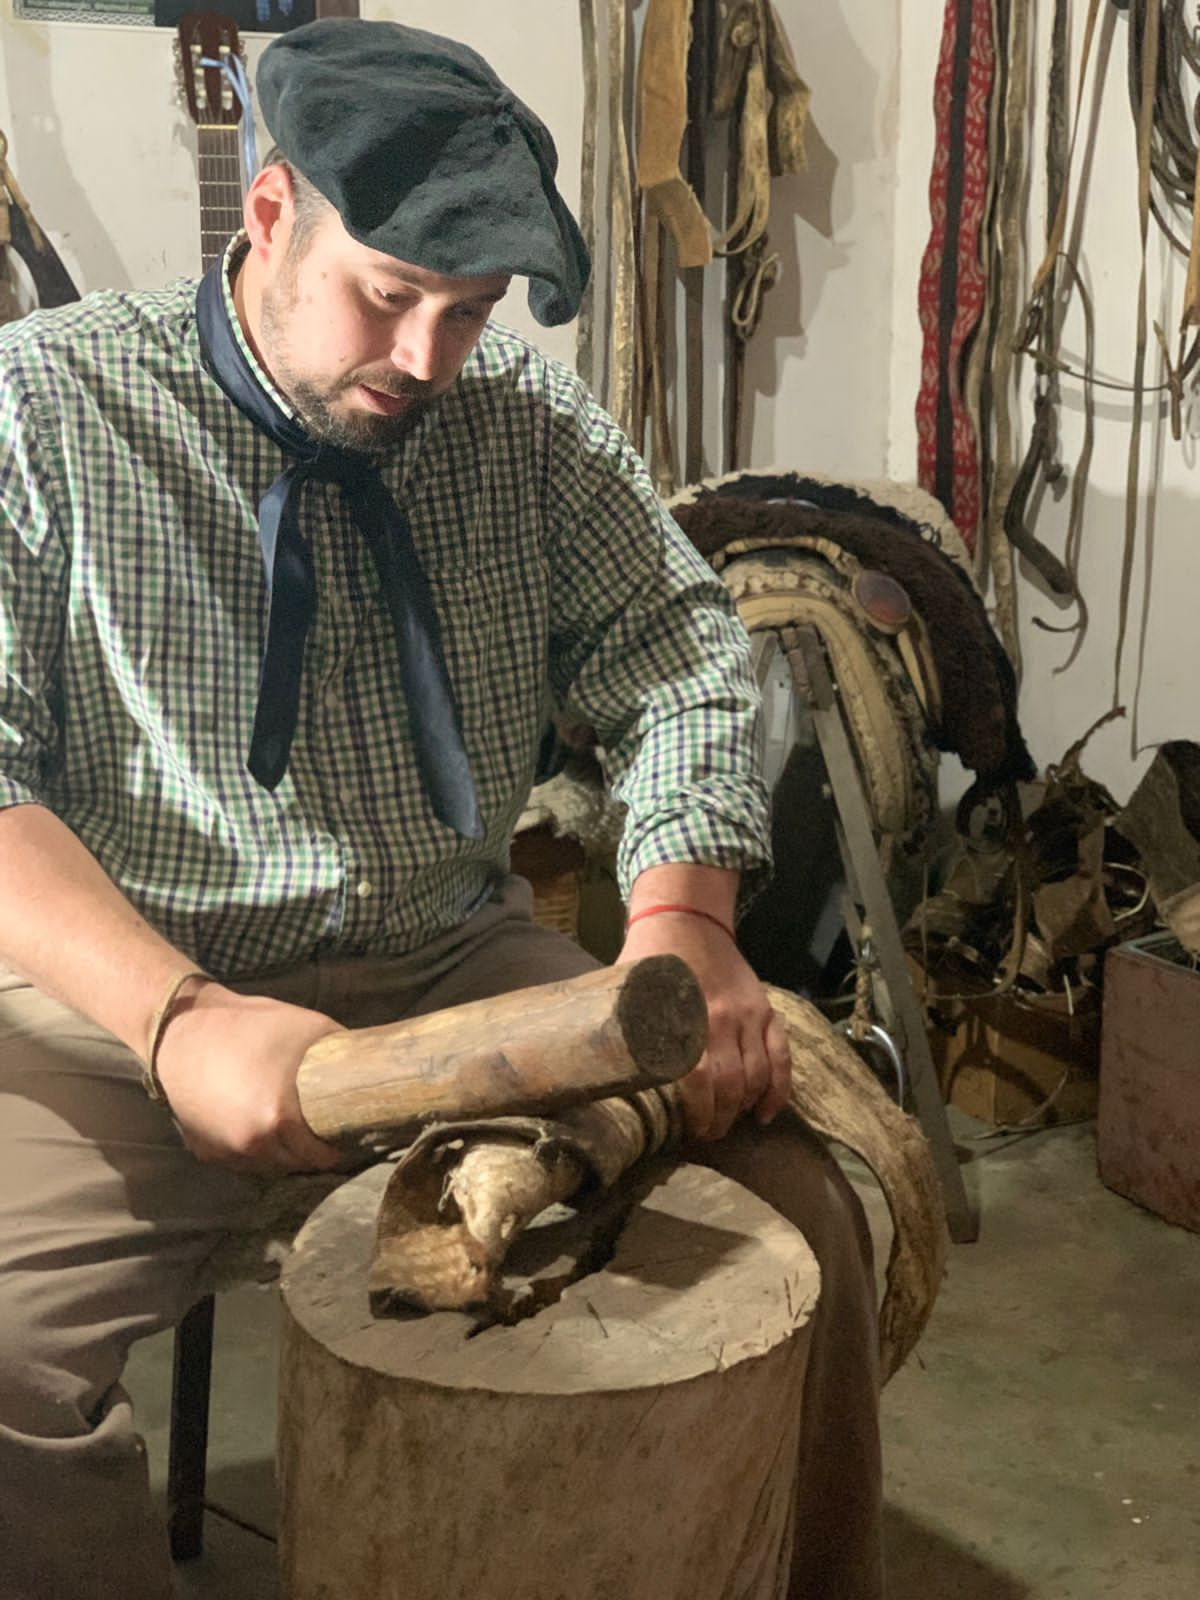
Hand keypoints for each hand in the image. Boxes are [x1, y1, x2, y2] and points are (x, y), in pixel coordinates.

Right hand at [154, 983, 344, 1173]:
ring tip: (298, 1131)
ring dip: (287, 1155)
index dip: (341, 1149)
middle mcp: (252, 1144)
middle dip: (315, 1152)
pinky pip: (244, 1161)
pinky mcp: (206, 1152)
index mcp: (279, 1118)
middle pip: (299, 1166)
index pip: (324, 1156)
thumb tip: (374, 1066)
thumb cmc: (248, 1025)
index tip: (349, 1137)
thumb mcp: (308, 1027)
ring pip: (271, 1168)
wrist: (180, 1030)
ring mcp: (226, 1152)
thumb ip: (342, 1052)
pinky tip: (265, 1128)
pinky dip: (258, 1150)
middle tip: (328, 1133)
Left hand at [618, 913, 791, 1140]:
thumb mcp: (630, 993)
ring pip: (757, 1076)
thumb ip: (627, 1031)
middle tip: (707, 1134)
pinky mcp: (764, 1010)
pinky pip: (781, 1056)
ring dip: (744, 1108)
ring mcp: (748, 1015)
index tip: (685, 1132)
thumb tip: (604, 1073)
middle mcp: (721, 1020)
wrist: (687, 917)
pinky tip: (765, 1113)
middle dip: (720, 1120)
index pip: (698, 1082)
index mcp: (684, 1018)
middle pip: (730, 1086)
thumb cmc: (650, 958)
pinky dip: (777, 1090)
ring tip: (729, 1123)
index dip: (695, 1114)